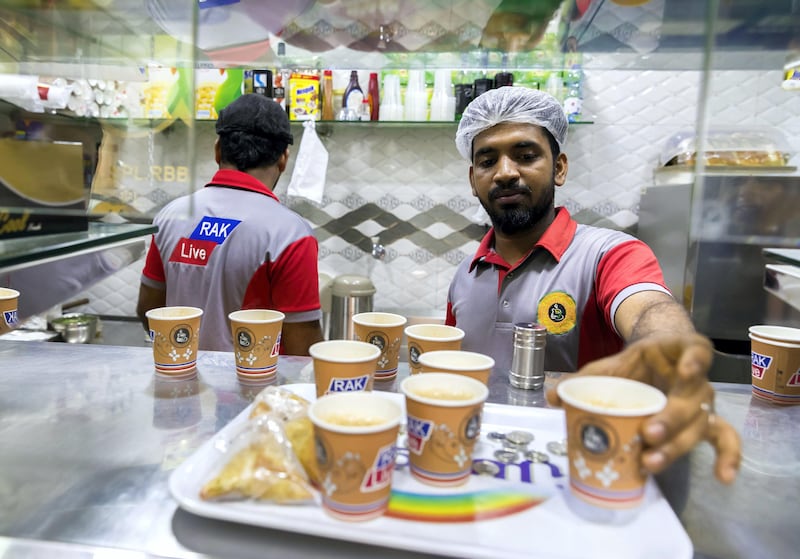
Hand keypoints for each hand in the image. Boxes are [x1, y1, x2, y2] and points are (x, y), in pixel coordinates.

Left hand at [546, 333, 740, 483]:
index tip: (685, 372)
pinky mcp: (704, 421)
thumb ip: (582, 379)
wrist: (654, 360)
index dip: (693, 362)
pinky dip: (728, 457)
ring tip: (653, 461)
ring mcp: (703, 401)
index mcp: (679, 351)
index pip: (696, 350)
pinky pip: (723, 440)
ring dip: (678, 445)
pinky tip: (723, 477)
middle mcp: (698, 377)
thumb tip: (550, 395)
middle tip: (647, 435)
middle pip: (692, 400)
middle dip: (670, 420)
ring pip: (700, 425)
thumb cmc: (634, 364)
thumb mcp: (609, 366)